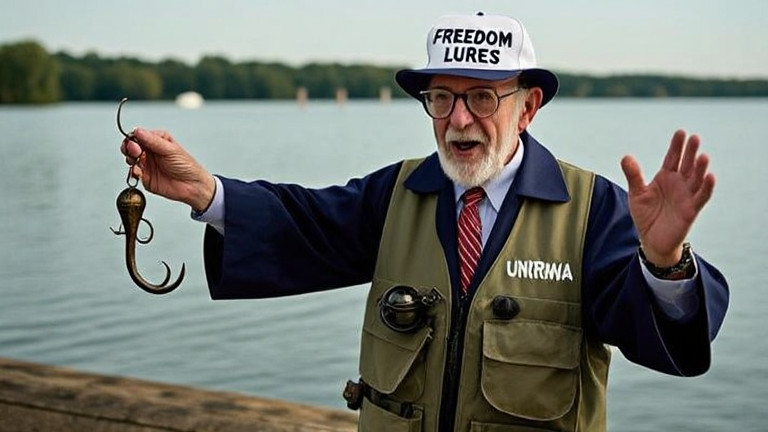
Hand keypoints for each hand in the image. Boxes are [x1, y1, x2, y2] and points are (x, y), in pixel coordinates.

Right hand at [120, 128, 215, 212]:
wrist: (192, 186)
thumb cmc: (187, 166)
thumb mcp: (171, 150)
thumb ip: (153, 141)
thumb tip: (138, 131)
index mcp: (158, 141)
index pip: (139, 136)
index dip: (133, 139)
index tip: (134, 143)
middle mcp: (151, 152)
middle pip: (131, 147)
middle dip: (129, 148)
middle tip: (135, 152)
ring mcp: (148, 164)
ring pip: (130, 159)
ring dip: (130, 159)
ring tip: (137, 161)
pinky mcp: (146, 177)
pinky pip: (134, 173)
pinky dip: (133, 172)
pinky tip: (139, 172)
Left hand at [620, 130, 715, 265]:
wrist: (651, 240)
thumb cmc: (646, 215)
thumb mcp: (637, 193)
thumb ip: (633, 175)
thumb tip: (626, 157)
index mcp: (665, 177)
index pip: (672, 158)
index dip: (677, 146)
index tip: (680, 132)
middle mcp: (679, 184)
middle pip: (686, 164)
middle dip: (690, 152)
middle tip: (693, 137)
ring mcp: (686, 196)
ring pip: (696, 179)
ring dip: (700, 168)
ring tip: (702, 155)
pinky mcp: (691, 210)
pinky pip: (701, 197)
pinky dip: (706, 187)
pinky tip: (710, 176)